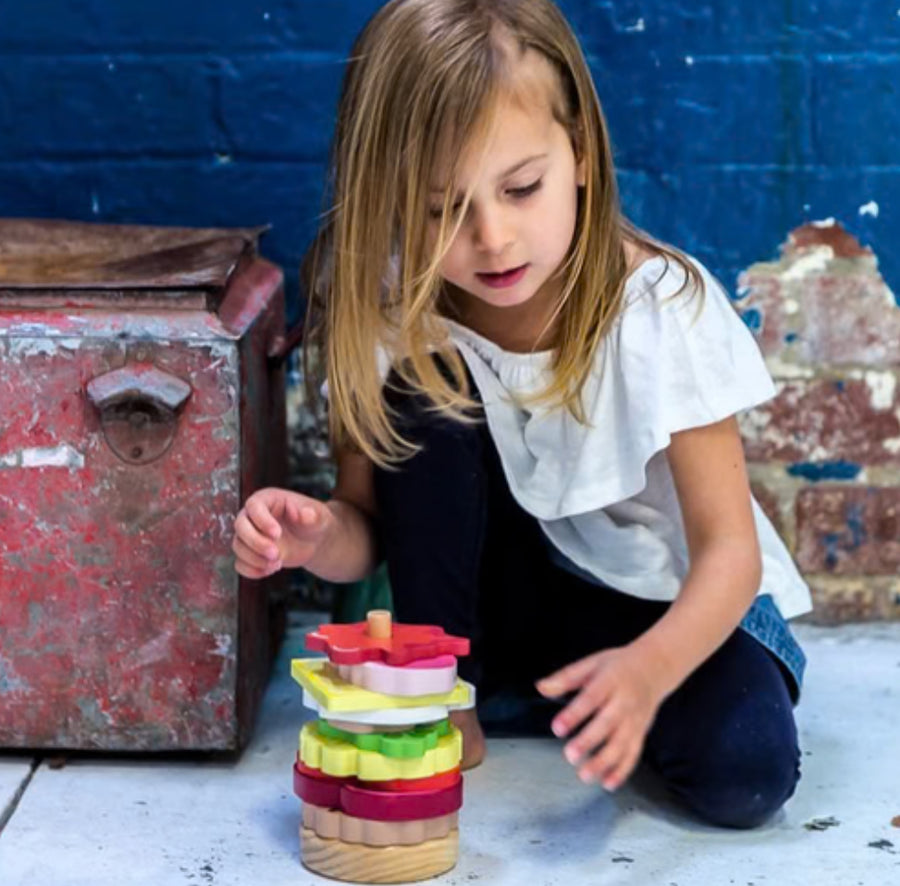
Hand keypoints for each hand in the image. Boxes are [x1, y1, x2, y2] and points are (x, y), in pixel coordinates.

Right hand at [232, 487, 331, 578]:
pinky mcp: (250, 553)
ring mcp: (249, 535)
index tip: (278, 534)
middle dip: (256, 542)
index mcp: (267, 499)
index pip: (254, 506)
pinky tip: (271, 570)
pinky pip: (240, 563)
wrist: (313, 541)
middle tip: (276, 554)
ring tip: (278, 563)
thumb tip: (306, 514)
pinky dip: (252, 570)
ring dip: (255, 558)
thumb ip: (312, 515)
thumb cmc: (314, 522)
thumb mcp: (319, 516)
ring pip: (238, 546)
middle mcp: (253, 516)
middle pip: (240, 527)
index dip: (262, 521)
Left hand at [535, 645, 665, 791]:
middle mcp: (625, 702)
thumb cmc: (619, 665)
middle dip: (588, 742)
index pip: (590, 699)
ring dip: (604, 762)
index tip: (557, 728)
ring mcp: (635, 720)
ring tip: (584, 774)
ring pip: (621, 744)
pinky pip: (633, 754)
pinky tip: (607, 783)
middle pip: (607, 724)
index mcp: (610, 681)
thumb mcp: (592, 663)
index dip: (574, 714)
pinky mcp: (641, 733)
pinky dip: (622, 771)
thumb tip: (541, 687)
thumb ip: (566, 677)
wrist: (654, 667)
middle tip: (570, 755)